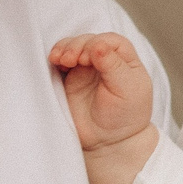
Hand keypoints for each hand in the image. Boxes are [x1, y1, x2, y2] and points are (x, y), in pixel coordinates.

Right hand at [49, 33, 155, 152]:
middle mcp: (105, 61)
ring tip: (59, 59)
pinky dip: (56, 57)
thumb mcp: (127, 90)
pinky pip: (61, 61)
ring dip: (65, 48)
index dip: (97, 43)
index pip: (111, 41)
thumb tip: (97, 44)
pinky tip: (55, 61)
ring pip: (73, 47)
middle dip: (77, 45)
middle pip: (89, 41)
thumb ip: (113, 66)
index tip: (89, 57)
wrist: (107, 143)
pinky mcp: (70, 78)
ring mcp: (86, 69)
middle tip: (70, 59)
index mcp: (125, 61)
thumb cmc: (125, 117)